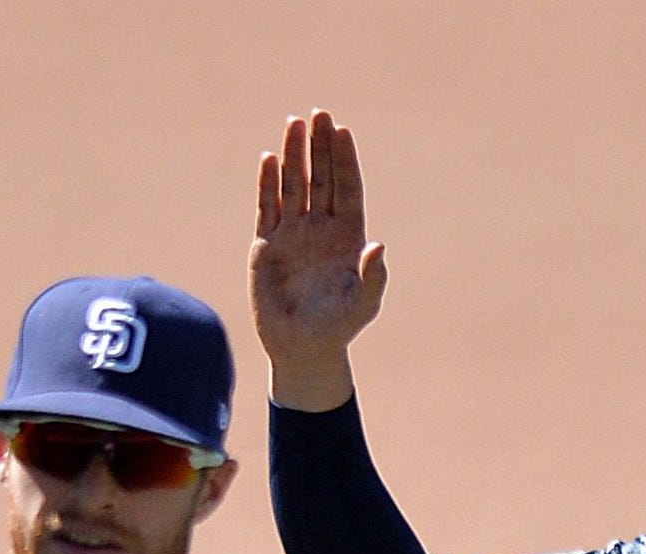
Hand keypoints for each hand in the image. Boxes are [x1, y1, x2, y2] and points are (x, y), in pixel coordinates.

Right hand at [250, 110, 388, 411]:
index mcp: (348, 234)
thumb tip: (378, 246)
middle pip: (321, 177)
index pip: (347, 187)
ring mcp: (293, 232)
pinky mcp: (267, 244)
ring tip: (293, 123)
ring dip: (294, 155)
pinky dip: (268, 183)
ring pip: (294, 185)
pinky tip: (269, 158)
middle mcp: (321, 227)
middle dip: (320, 146)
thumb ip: (374, 276)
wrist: (302, 348)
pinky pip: (267, 206)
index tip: (342, 130)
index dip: (345, 159)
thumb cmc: (339, 327)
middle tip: (319, 113)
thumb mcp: (363, 304)